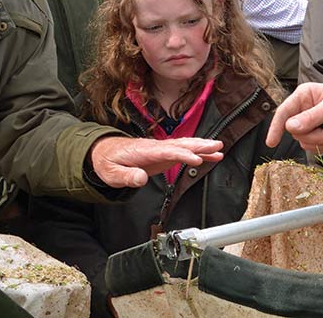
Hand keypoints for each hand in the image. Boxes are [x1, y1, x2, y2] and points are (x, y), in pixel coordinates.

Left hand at [89, 136, 223, 187]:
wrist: (103, 152)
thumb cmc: (107, 161)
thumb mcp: (111, 173)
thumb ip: (126, 176)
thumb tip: (141, 178)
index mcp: (143, 151)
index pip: (166, 151)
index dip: (182, 155)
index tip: (195, 159)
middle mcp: (155, 147)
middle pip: (180, 144)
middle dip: (198, 145)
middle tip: (216, 146)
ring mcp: (160, 149)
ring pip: (184, 145)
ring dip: (201, 146)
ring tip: (219, 149)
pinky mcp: (163, 154)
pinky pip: (182, 151)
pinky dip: (196, 152)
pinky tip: (209, 156)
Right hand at [265, 83, 322, 152]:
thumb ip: (312, 117)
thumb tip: (290, 127)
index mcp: (304, 96)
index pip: (284, 112)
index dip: (276, 127)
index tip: (271, 142)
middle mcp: (303, 110)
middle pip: (297, 132)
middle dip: (318, 135)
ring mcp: (310, 124)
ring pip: (306, 142)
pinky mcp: (317, 136)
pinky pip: (315, 148)